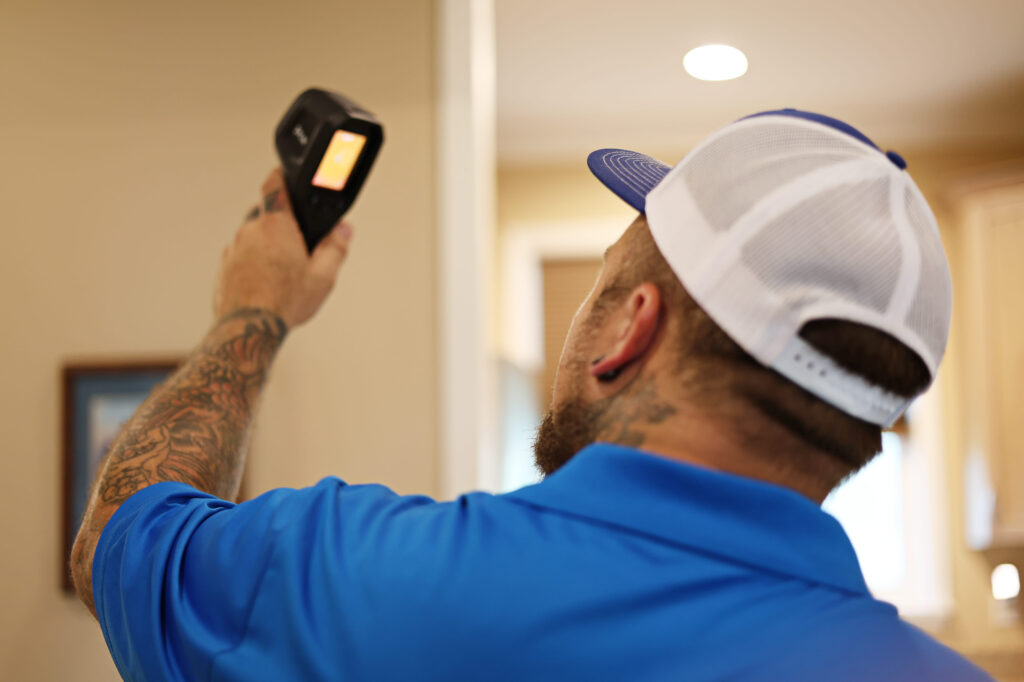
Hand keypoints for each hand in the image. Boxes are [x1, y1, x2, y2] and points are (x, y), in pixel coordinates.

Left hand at [214, 168, 352, 328]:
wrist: (250, 328)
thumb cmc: (283, 302)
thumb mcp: (323, 276)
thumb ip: (335, 247)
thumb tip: (343, 229)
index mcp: (276, 226)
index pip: (273, 186)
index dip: (280, 176)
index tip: (283, 174)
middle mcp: (250, 232)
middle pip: (266, 216)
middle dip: (281, 226)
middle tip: (297, 247)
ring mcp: (233, 249)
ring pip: (253, 238)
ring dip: (265, 248)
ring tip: (282, 273)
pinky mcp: (224, 268)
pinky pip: (241, 258)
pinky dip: (252, 264)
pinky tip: (266, 284)